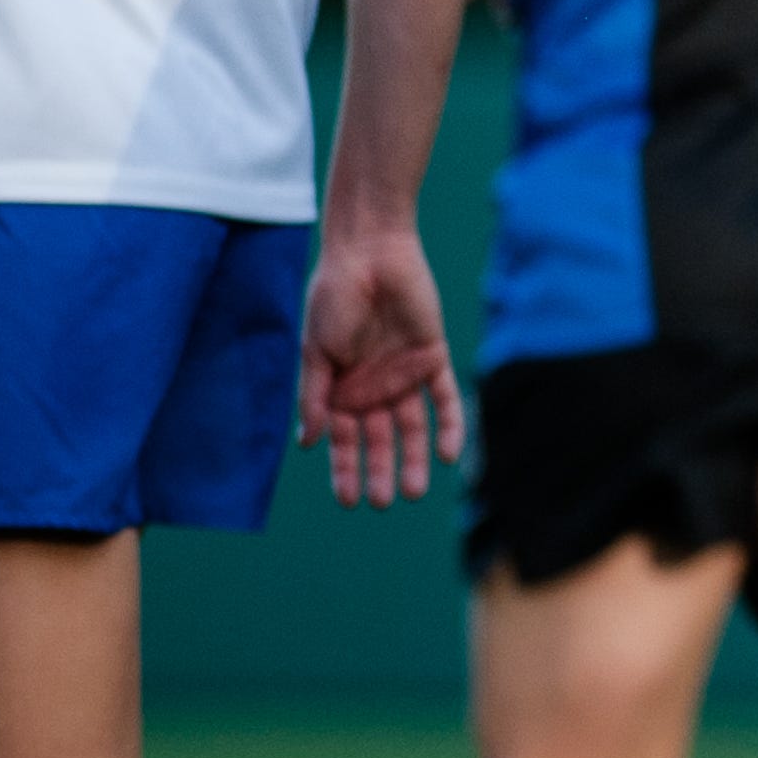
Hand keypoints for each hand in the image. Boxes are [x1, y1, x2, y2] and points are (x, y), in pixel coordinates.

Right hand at [299, 226, 464, 506]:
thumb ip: (315, 396)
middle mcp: (375, 387)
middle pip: (381, 439)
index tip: (348, 502)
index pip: (345, 440)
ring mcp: (405, 374)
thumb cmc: (333, 299)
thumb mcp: (316, 351)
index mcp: (342, 388)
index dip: (346, 470)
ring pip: (414, 426)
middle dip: (382, 471)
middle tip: (385, 502)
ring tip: (415, 491)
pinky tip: (448, 454)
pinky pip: (445, 398)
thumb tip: (308, 443)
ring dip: (416, 458)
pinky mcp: (434, 357)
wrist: (368, 255)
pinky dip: (449, 425)